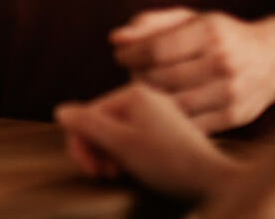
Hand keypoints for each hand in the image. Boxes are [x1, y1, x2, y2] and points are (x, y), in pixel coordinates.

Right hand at [55, 81, 239, 197]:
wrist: (215, 181)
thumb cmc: (169, 162)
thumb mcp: (121, 144)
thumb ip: (87, 125)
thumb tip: (59, 111)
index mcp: (132, 93)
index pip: (87, 114)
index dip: (81, 143)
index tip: (90, 170)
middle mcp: (145, 96)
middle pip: (100, 121)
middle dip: (95, 149)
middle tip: (102, 174)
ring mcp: (157, 112)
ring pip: (115, 130)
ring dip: (108, 154)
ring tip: (116, 173)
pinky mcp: (166, 128)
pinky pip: (133, 135)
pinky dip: (125, 153)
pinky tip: (131, 168)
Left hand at [112, 7, 274, 131]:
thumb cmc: (221, 36)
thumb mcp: (190, 19)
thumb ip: (151, 24)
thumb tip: (116, 38)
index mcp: (210, 32)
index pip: (155, 50)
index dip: (130, 55)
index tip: (122, 55)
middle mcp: (223, 62)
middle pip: (160, 78)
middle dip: (137, 76)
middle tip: (134, 72)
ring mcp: (231, 92)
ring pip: (172, 104)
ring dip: (151, 99)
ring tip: (148, 88)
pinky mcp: (235, 116)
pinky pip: (189, 123)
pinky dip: (171, 118)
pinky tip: (166, 107)